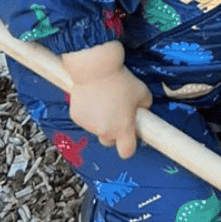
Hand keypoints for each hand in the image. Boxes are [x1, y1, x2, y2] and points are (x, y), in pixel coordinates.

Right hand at [63, 41, 151, 158]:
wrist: (96, 69)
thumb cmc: (121, 81)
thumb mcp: (143, 93)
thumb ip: (144, 107)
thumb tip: (142, 112)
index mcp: (122, 129)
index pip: (126, 151)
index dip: (129, 147)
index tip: (130, 139)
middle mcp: (104, 131)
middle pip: (109, 140)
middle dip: (114, 132)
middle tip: (118, 115)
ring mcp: (88, 125)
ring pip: (97, 129)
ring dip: (101, 121)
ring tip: (105, 100)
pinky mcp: (76, 117)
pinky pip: (86, 119)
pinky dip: (89, 113)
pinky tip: (93, 98)